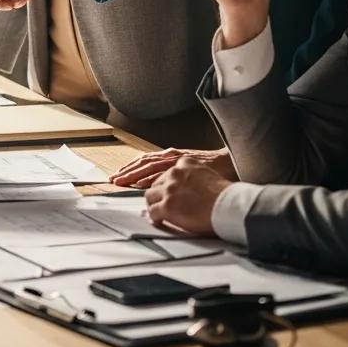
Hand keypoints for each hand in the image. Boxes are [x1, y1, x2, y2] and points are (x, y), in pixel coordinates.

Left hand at [109, 146, 236, 188]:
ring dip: (132, 175)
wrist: (233, 170)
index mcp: (175, 156)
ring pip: (148, 167)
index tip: (123, 174)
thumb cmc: (218, 174)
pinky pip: (160, 178)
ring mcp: (176, 166)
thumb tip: (176, 189)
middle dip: (128, 171)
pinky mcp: (181, 175)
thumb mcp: (196, 172)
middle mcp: (173, 158)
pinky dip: (148, 181)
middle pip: (145, 162)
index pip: (150, 160)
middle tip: (114, 179)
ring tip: (119, 182)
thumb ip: (183, 177)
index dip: (135, 167)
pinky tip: (139, 186)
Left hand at [144, 155, 234, 235]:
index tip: (171, 191)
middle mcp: (174, 173)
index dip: (169, 184)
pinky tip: (160, 221)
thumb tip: (192, 190)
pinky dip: (155, 217)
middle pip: (157, 183)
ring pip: (150, 196)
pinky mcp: (167, 206)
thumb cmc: (226, 196)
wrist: (230, 206)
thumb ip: (195, 178)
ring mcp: (169, 189)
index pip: (169, 172)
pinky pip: (153, 212)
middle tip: (164, 203)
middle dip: (160, 194)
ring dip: (154, 204)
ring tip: (159, 212)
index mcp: (185, 164)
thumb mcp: (209, 175)